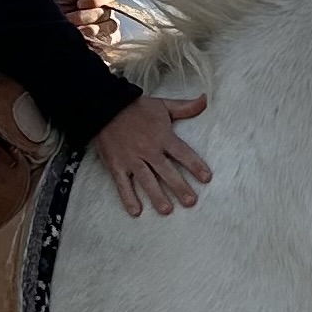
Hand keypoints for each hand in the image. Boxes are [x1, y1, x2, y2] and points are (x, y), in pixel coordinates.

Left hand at [55, 0, 121, 56]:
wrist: (48, 29)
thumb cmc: (57, 11)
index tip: (80, 3)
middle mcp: (107, 14)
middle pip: (108, 12)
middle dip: (87, 15)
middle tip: (71, 18)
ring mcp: (108, 30)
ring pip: (109, 27)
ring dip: (89, 28)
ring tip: (74, 28)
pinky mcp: (106, 45)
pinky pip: (108, 42)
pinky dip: (94, 40)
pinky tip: (81, 38)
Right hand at [93, 93, 210, 216]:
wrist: (104, 107)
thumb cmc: (136, 107)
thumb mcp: (163, 104)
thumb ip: (185, 107)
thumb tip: (205, 99)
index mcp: (162, 136)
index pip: (182, 153)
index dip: (195, 165)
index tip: (206, 178)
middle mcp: (148, 150)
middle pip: (166, 171)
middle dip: (179, 187)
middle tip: (190, 202)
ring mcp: (131, 159)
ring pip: (146, 180)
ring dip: (157, 196)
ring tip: (167, 210)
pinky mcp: (116, 165)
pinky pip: (122, 184)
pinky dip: (128, 198)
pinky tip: (136, 212)